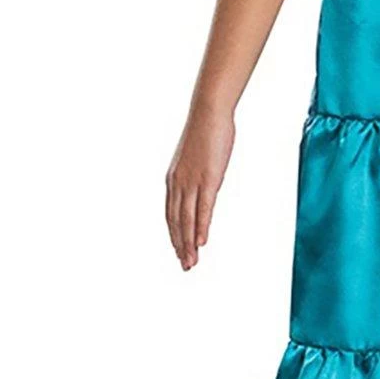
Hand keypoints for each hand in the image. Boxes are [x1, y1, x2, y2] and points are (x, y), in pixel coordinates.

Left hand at [165, 102, 235, 268]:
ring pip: (186, 219)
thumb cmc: (206, 132)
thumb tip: (202, 184)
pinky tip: (202, 242)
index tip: (179, 251)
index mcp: (174, 179)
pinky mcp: (208, 179)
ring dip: (188, 243)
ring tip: (191, 262)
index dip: (175, 235)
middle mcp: (178, 183)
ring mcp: (192, 182)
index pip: (171, 214)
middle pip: (176, 221)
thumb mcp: (197, 158)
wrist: (208, 113)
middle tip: (185, 266)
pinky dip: (200, 226)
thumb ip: (197, 175)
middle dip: (179, 245)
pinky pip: (203, 208)